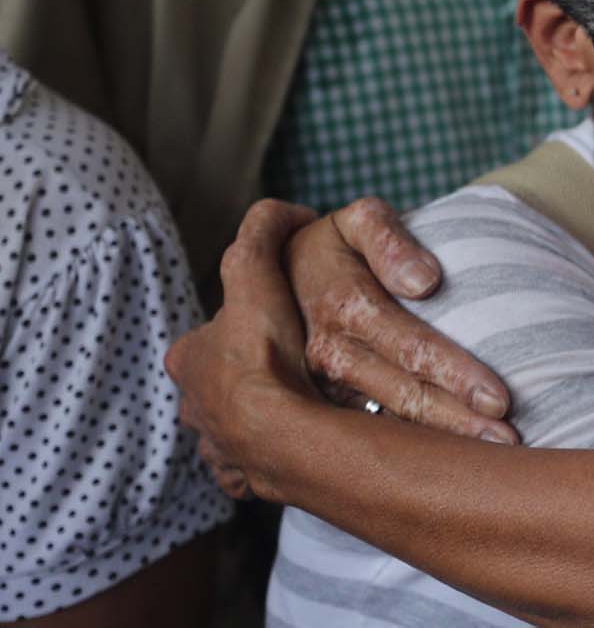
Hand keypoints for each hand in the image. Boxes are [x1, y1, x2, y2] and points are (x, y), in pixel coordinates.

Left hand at [166, 201, 321, 499]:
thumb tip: (284, 210)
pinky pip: (260, 467)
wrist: (284, 433)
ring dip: (262, 420)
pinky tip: (302, 445)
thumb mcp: (256, 271)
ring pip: (237, 428)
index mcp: (190, 360)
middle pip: (220, 385)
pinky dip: (276, 456)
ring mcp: (221, 451)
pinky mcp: (249, 483)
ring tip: (304, 408)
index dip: (243, 323)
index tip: (275, 320)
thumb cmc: (264, 353)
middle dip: (247, 378)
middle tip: (292, 366)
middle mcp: (196, 410)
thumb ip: (261, 233)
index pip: (208, 337)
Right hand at [288, 197, 517, 442]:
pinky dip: (403, 451)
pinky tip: (442, 467)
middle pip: (398, 390)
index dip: (452, 371)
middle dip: (453, 419)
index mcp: (341, 303)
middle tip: (507, 443)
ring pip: (380, 420)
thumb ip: (389, 239)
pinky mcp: (318, 406)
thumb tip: (424, 281)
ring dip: (434, 442)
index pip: (406, 343)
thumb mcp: (360, 221)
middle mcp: (327, 350)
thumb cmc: (341, 243)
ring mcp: (319, 385)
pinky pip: (362, 433)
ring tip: (489, 458)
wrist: (280, 272)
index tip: (498, 398)